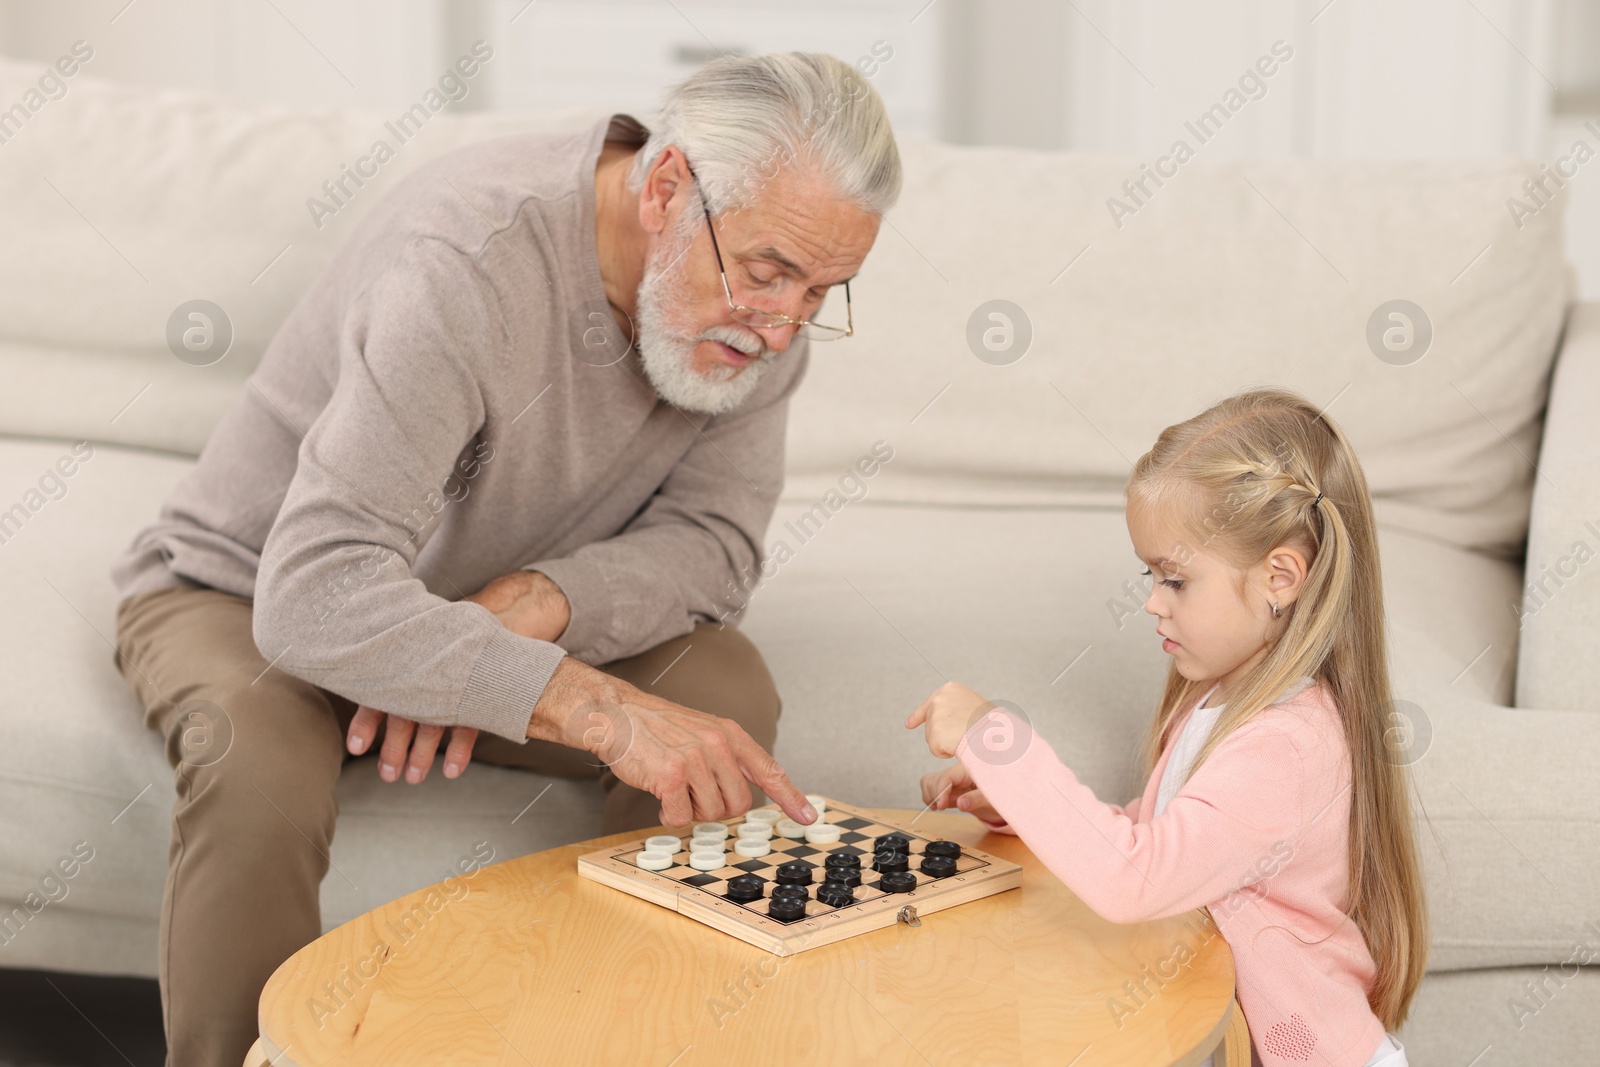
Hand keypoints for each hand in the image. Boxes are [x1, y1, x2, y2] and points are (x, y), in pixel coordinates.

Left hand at [344, 570, 570, 780]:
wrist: (493, 616)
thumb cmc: (443, 635)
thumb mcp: (417, 640)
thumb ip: (392, 658)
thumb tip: (353, 673)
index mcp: (404, 662)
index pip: (379, 694)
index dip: (366, 723)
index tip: (356, 749)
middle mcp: (425, 674)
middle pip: (404, 717)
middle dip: (395, 750)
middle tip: (389, 776)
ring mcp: (452, 685)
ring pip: (432, 725)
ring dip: (422, 754)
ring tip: (414, 778)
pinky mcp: (475, 692)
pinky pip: (467, 725)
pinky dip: (460, 749)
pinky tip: (452, 771)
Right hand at [529, 658, 816, 827]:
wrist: (618, 715)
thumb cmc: (658, 728)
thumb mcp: (702, 732)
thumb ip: (726, 759)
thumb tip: (743, 796)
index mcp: (730, 735)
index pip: (769, 770)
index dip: (791, 797)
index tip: (808, 816)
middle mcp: (718, 745)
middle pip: (739, 804)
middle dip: (718, 809)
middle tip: (695, 795)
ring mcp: (695, 759)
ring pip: (712, 813)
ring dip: (692, 810)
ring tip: (675, 789)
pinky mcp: (671, 776)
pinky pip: (682, 817)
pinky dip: (670, 815)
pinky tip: (660, 797)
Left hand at [905, 680, 991, 758]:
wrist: (994, 732)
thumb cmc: (990, 722)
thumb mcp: (973, 707)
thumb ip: (957, 710)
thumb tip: (950, 724)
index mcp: (951, 689)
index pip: (931, 703)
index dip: (918, 716)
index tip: (909, 724)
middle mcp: (939, 699)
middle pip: (932, 723)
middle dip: (938, 734)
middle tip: (958, 736)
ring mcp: (935, 716)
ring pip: (934, 738)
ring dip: (947, 743)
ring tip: (966, 737)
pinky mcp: (933, 734)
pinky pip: (936, 750)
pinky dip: (947, 752)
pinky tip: (960, 745)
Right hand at [920, 763, 1006, 824]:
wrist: (1001, 792)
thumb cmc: (1000, 792)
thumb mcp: (993, 797)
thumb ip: (977, 799)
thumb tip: (961, 804)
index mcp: (968, 769)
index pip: (947, 777)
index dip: (941, 791)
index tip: (940, 806)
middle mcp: (957, 771)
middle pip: (934, 780)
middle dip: (935, 796)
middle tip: (944, 807)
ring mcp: (951, 778)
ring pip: (928, 782)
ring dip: (930, 796)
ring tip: (940, 806)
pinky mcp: (948, 785)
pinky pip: (930, 786)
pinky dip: (930, 796)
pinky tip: (939, 804)